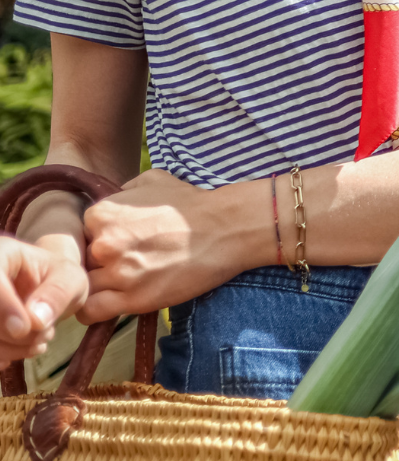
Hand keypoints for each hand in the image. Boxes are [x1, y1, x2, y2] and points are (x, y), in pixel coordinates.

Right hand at [0, 235, 86, 361]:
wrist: (48, 288)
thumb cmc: (59, 277)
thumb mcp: (71, 278)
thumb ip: (57, 294)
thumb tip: (35, 321)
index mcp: (2, 253)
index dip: (3, 309)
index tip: (25, 329)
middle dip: (13, 334)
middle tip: (45, 334)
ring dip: (10, 347)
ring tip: (41, 339)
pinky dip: (3, 355)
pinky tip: (26, 348)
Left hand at [81, 169, 260, 322]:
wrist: (226, 229)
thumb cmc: (193, 204)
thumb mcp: (153, 180)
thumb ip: (122, 193)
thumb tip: (110, 207)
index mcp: (102, 214)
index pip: (79, 235)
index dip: (95, 239)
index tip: (116, 243)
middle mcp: (104, 244)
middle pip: (80, 262)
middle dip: (97, 263)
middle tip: (122, 261)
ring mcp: (118, 273)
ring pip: (85, 287)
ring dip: (98, 286)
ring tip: (120, 282)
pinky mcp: (133, 299)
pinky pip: (92, 311)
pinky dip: (94, 310)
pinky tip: (110, 301)